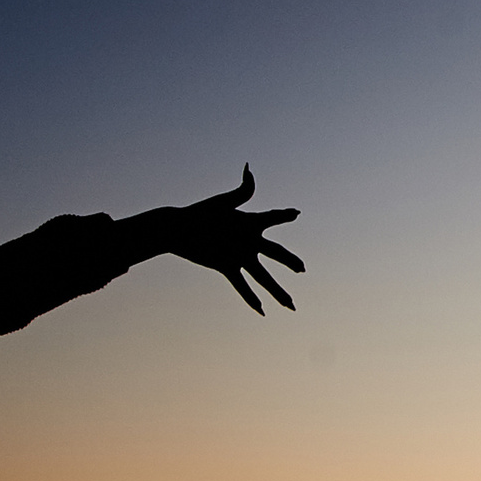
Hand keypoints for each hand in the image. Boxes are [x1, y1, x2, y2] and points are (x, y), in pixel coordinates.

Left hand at [168, 167, 302, 313]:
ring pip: (263, 277)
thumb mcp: (223, 202)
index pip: (271, 218)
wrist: (178, 229)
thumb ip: (242, 191)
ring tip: (290, 304)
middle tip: (302, 268)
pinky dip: (250, 298)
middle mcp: (247, 242)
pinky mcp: (226, 267)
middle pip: (275, 253)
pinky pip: (241, 285)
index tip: (296, 213)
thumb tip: (250, 169)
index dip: (283, 216)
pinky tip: (261, 311)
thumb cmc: (199, 213)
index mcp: (249, 223)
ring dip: (277, 290)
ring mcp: (238, 256)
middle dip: (289, 261)